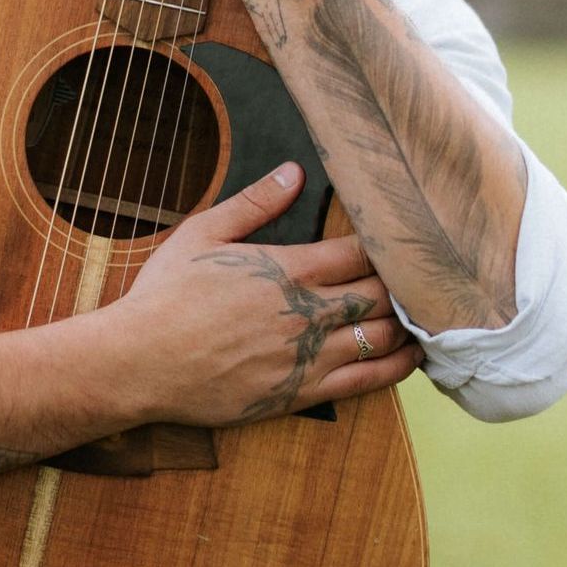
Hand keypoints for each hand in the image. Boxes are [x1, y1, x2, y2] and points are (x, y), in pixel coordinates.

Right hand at [110, 162, 422, 428]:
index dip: (386, 244)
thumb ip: (254, 204)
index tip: (400, 238)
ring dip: (410, 325)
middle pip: (381, 295)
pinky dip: (396, 368)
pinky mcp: (300, 393)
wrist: (139, 362)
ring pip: (382, 338)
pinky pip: (366, 382)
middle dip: (406, 283)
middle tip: (423, 275)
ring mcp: (307, 358)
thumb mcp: (203, 234)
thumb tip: (294, 173)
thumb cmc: (165, 296)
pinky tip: (410, 358)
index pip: (358, 252)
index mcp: (286, 270)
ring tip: (427, 313)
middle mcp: (305, 314)